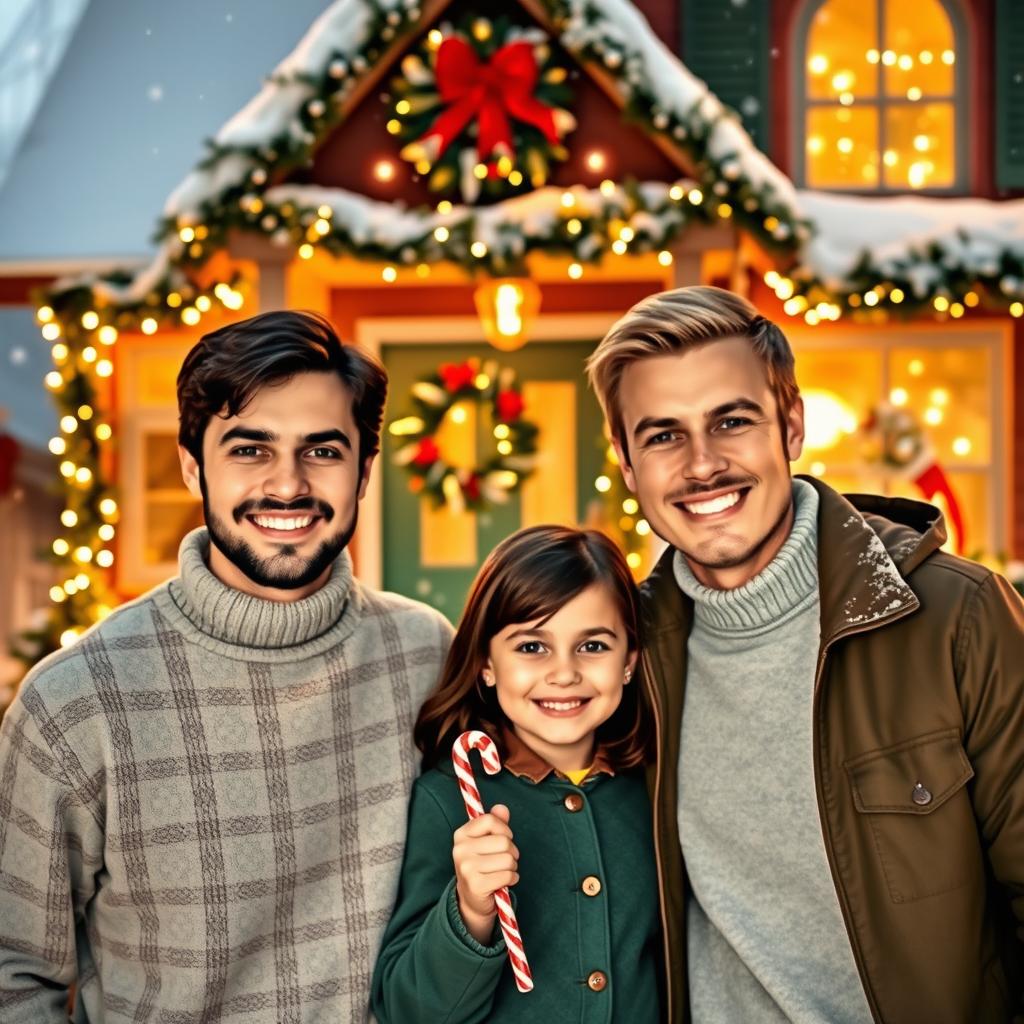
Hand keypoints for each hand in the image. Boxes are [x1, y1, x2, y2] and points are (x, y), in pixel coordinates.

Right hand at [452, 804, 518, 943]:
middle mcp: (460, 849)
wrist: (473, 899)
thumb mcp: (486, 841)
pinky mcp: (476, 885)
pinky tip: (503, 882)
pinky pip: (507, 875)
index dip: (504, 829)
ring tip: (503, 871)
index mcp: (461, 834)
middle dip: (512, 851)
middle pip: (503, 841)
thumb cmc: (482, 865)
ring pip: (508, 859)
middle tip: (505, 859)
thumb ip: (495, 823)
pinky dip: (512, 878)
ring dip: (512, 866)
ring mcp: (466, 868)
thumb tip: (502, 808)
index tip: (503, 838)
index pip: (490, 820)